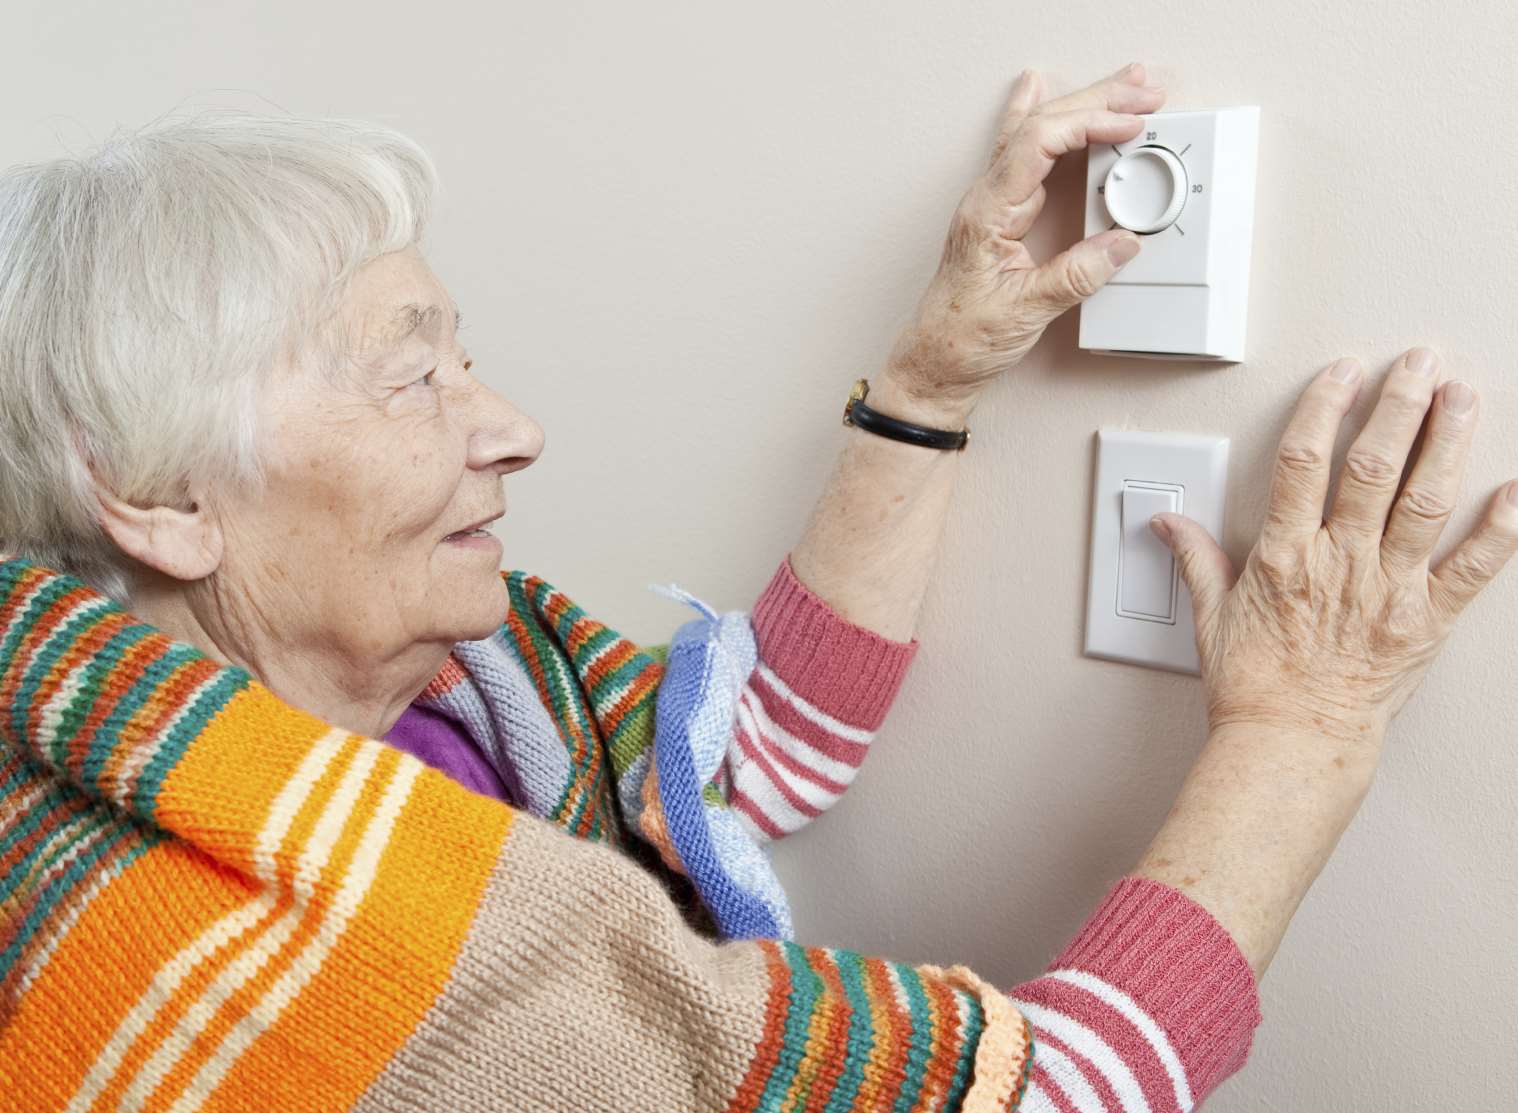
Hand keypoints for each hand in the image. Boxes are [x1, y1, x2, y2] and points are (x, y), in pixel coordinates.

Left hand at [880, 63, 1165, 423]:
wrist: (933, 365)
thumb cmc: (961, 340)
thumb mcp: (1026, 311)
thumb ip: (1077, 275)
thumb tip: (1123, 242)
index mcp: (987, 213)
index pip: (1038, 144)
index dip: (1088, 124)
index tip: (1129, 125)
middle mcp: (986, 200)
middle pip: (1040, 126)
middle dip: (1095, 101)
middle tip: (1142, 89)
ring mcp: (992, 205)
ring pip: (1034, 134)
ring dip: (1080, 105)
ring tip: (1120, 84)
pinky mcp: (1000, 216)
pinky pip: (1025, 154)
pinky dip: (1045, 122)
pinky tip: (1038, 92)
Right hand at [1153, 349, 1517, 750]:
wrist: (1292, 745)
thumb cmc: (1254, 689)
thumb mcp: (1211, 617)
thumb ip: (1197, 559)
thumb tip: (1168, 523)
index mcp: (1285, 557)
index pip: (1302, 463)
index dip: (1324, 409)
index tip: (1343, 374)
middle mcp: (1340, 564)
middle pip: (1372, 467)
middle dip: (1399, 406)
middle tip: (1419, 364)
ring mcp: (1388, 590)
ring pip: (1424, 502)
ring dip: (1447, 443)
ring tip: (1463, 398)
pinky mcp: (1427, 622)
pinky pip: (1475, 570)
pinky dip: (1501, 529)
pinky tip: (1517, 491)